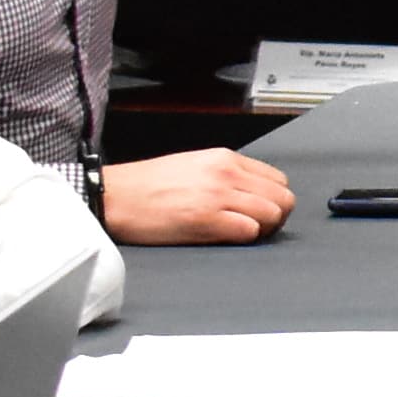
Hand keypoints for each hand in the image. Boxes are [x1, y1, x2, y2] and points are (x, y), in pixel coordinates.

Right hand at [101, 146, 295, 244]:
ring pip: (272, 215)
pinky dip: (244, 238)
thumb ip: (227, 175)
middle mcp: (227, 173)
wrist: (114, 196)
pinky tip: (225, 237)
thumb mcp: (195, 165)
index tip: (260, 211)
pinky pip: (249, 231)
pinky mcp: (206, 219)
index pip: (278, 180)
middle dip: (276, 217)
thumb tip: (252, 194)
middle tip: (257, 228)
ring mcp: (218, 196)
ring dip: (263, 229)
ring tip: (239, 233)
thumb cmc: (148, 185)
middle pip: (283, 198)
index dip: (273, 200)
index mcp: (226, 158)